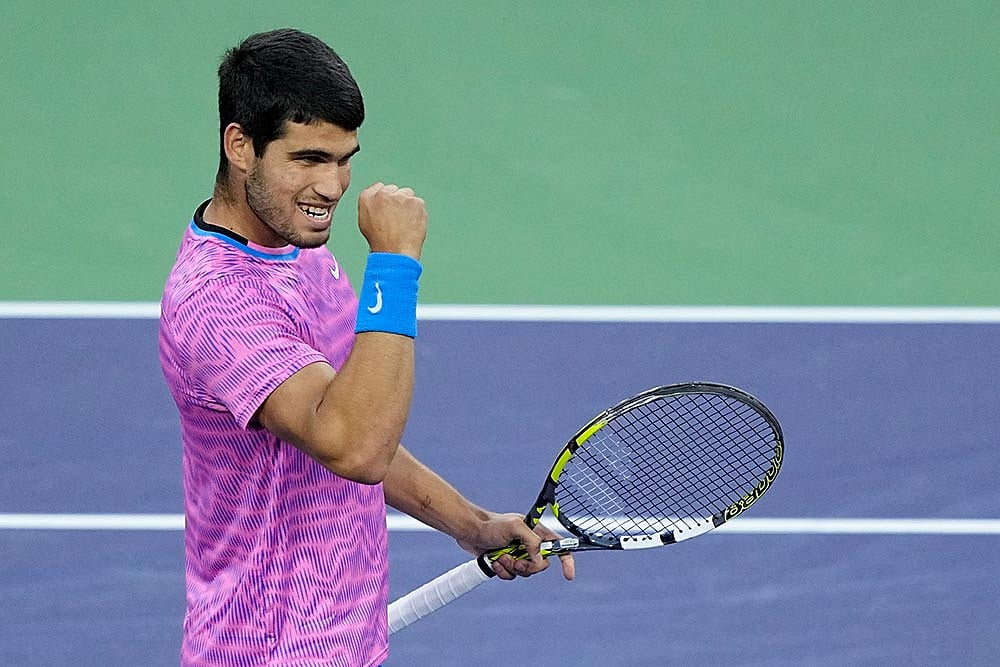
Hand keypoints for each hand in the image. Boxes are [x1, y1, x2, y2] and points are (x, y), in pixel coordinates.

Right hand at [357, 182, 426, 259]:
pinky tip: (412, 224)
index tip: (388, 211)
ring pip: (408, 195)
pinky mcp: (415, 202)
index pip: (380, 188)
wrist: (394, 252)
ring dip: (408, 205)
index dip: (386, 200)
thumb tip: (379, 197)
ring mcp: (400, 197)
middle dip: (398, 201)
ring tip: (404, 223)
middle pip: (395, 190)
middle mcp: (383, 194)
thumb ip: (371, 204)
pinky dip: (418, 213)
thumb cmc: (379, 240)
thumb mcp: (365, 221)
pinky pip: (419, 204)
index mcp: (367, 197)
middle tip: (398, 219)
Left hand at [457, 511, 574, 581]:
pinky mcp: (506, 563)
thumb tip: (539, 558)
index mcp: (536, 533)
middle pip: (541, 565)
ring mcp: (517, 555)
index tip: (568, 576)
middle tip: (515, 560)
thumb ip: (532, 542)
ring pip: (524, 573)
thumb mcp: (515, 527)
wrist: (470, 531)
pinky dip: (502, 572)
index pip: (558, 547)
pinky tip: (493, 561)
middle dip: (527, 566)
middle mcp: (529, 545)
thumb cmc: (491, 525)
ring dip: (511, 568)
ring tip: (500, 557)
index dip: (567, 561)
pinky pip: (511, 576)